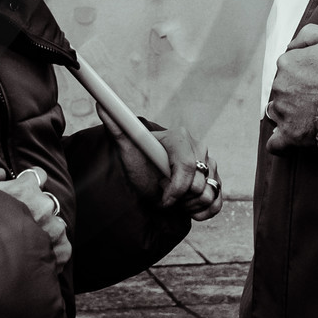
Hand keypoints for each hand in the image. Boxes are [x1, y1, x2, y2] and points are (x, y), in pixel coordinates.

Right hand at [0, 167, 71, 269]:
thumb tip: (1, 174)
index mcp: (25, 189)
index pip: (38, 175)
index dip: (30, 184)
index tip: (26, 190)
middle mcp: (44, 206)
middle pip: (46, 202)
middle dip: (36, 210)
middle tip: (18, 224)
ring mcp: (54, 229)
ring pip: (56, 225)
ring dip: (45, 232)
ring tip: (25, 246)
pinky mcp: (61, 251)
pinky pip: (63, 247)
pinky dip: (52, 252)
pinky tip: (34, 258)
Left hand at [108, 117, 222, 220]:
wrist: (150, 180)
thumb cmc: (139, 164)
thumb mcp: (127, 148)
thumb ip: (117, 127)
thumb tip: (100, 105)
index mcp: (180, 137)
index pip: (186, 166)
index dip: (174, 186)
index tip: (160, 193)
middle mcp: (199, 148)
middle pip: (198, 184)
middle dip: (178, 196)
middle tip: (162, 191)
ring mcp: (211, 165)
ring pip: (207, 195)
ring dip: (187, 205)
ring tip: (173, 198)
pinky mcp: (217, 183)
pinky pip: (216, 204)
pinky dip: (201, 212)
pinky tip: (186, 207)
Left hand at [266, 24, 317, 154]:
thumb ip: (308, 35)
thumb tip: (291, 46)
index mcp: (287, 63)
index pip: (289, 69)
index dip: (306, 75)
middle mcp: (280, 85)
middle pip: (284, 91)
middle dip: (298, 95)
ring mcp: (284, 111)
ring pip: (281, 113)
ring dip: (293, 115)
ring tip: (316, 117)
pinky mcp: (291, 134)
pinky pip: (276, 143)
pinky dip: (280, 144)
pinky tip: (290, 141)